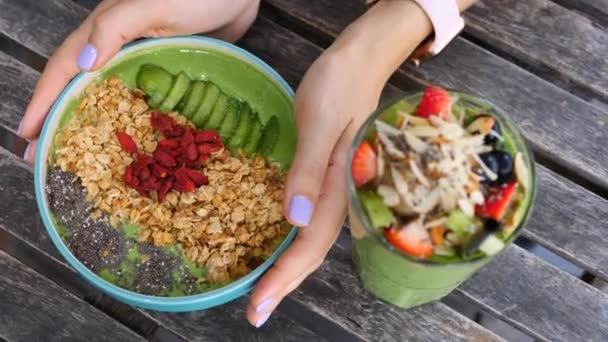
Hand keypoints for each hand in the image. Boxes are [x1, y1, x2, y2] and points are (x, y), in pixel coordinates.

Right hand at [20, 0, 259, 161]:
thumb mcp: (155, 5)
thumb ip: (116, 28)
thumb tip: (83, 65)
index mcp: (106, 29)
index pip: (64, 68)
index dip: (44, 101)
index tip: (27, 135)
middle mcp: (118, 46)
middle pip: (79, 85)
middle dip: (59, 117)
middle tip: (44, 154)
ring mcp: (143, 59)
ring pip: (107, 94)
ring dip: (90, 121)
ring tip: (79, 153)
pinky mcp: (167, 69)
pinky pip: (139, 97)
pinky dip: (126, 117)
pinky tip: (128, 137)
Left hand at [246, 47, 384, 326]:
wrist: (360, 60)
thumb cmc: (340, 84)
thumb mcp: (319, 123)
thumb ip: (307, 172)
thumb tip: (294, 222)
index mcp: (339, 187)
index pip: (311, 243)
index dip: (285, 276)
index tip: (258, 303)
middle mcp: (341, 195)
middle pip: (313, 251)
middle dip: (285, 284)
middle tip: (256, 312)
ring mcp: (336, 188)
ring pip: (313, 239)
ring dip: (288, 268)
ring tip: (265, 291)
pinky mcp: (328, 177)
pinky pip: (311, 220)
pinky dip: (293, 242)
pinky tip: (279, 247)